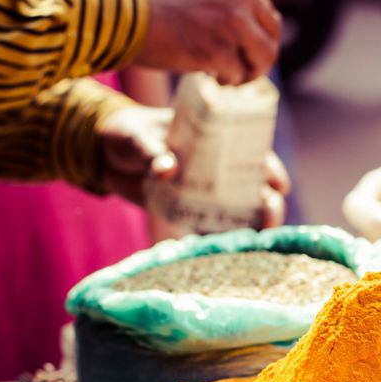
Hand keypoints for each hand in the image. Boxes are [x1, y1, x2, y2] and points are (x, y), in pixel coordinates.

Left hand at [96, 104, 290, 228]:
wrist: (104, 154)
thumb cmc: (129, 133)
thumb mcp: (138, 135)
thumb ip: (152, 150)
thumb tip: (168, 170)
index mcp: (214, 138)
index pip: (252, 151)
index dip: (269, 167)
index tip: (276, 183)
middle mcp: (217, 165)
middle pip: (255, 184)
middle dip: (269, 200)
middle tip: (269, 211)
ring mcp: (204, 191)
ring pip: (240, 209)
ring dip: (253, 223)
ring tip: (259, 235)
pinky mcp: (188, 211)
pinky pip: (210, 226)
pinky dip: (222, 237)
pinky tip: (231, 248)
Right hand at [132, 0, 279, 84]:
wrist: (114, 9)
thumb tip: (243, 16)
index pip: (263, 4)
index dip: (253, 30)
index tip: (237, 43)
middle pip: (272, 30)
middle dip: (259, 53)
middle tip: (241, 67)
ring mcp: (232, 20)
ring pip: (265, 55)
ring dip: (251, 71)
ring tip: (230, 77)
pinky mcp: (219, 49)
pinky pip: (238, 73)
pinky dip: (228, 81)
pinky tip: (210, 77)